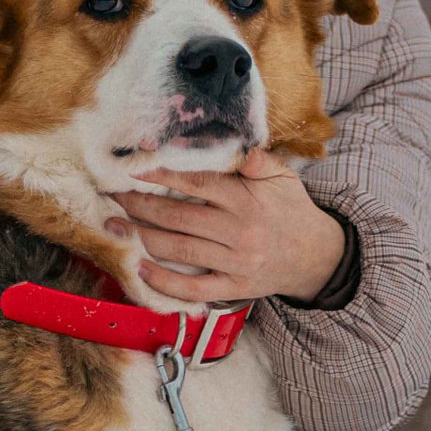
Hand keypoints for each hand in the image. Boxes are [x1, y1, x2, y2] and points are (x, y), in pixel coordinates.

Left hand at [125, 147, 345, 308]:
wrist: (318, 257)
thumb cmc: (292, 210)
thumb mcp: (283, 177)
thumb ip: (256, 159)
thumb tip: (231, 142)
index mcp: (247, 200)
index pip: (199, 184)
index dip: (163, 175)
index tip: (134, 169)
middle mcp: (239, 232)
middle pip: (180, 218)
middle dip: (141, 206)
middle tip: (112, 196)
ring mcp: (236, 263)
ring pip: (181, 251)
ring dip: (142, 239)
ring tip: (114, 227)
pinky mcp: (234, 288)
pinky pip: (194, 288)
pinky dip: (165, 282)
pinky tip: (139, 269)